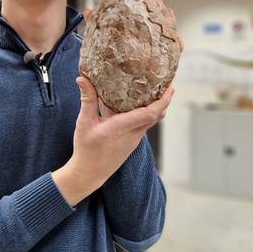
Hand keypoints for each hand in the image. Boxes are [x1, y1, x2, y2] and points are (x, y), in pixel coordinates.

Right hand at [52, 77, 173, 205]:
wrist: (89, 173)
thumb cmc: (86, 149)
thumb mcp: (84, 122)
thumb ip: (87, 100)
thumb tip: (82, 78)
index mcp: (121, 128)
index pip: (149, 113)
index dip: (163, 100)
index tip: (170, 88)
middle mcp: (132, 134)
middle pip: (156, 116)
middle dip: (165, 100)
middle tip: (167, 84)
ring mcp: (134, 140)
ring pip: (152, 121)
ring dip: (158, 107)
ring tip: (156, 92)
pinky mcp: (132, 143)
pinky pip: (145, 125)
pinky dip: (148, 114)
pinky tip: (141, 106)